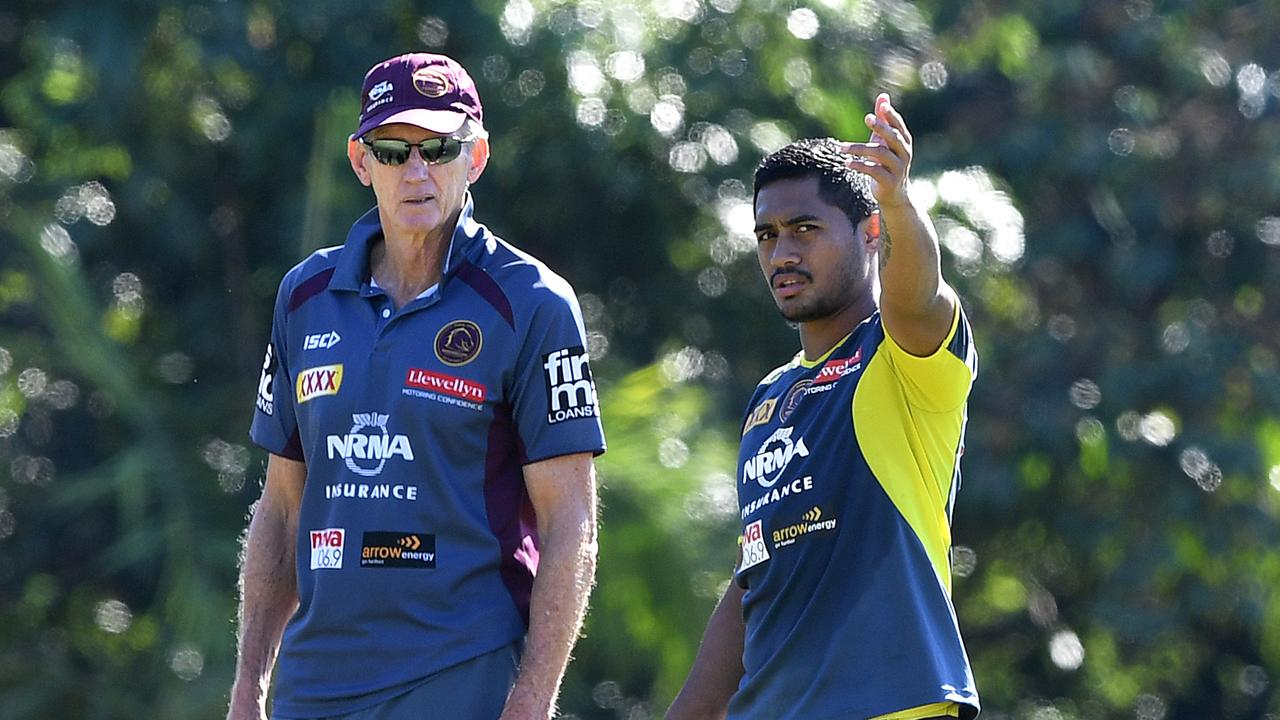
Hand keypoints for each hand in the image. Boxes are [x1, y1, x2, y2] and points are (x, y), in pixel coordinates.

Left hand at [842, 93, 913, 208]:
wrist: (893, 195)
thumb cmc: (887, 162)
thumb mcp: (885, 141)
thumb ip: (883, 120)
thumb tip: (883, 96)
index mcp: (904, 142)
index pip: (899, 126)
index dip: (892, 116)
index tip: (882, 106)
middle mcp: (904, 154)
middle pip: (893, 138)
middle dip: (881, 127)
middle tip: (867, 118)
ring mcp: (897, 168)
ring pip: (880, 153)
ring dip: (860, 149)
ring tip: (841, 148)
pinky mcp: (888, 181)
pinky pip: (873, 170)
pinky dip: (859, 165)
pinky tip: (847, 162)